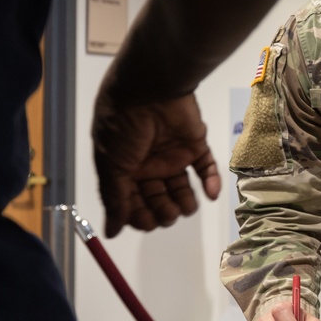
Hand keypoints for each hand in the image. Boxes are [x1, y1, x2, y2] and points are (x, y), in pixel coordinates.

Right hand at [92, 74, 219, 237]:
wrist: (150, 87)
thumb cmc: (123, 125)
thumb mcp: (112, 165)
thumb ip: (115, 199)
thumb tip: (109, 232)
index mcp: (124, 169)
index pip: (132, 203)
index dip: (139, 216)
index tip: (146, 222)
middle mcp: (148, 165)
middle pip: (157, 199)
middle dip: (163, 212)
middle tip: (167, 214)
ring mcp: (173, 154)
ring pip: (182, 188)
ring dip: (185, 203)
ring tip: (186, 206)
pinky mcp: (195, 144)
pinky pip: (205, 167)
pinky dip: (211, 182)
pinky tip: (210, 193)